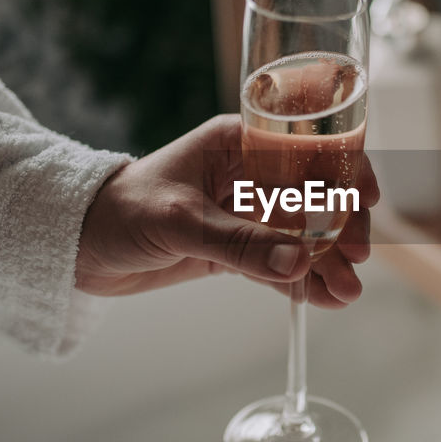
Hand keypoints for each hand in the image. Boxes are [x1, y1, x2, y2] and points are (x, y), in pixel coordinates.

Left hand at [75, 114, 377, 307]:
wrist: (76, 245)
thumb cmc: (118, 211)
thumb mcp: (180, 223)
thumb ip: (240, 244)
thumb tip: (300, 263)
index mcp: (239, 141)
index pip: (307, 147)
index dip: (343, 171)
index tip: (364, 202)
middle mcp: (250, 172)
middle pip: (315, 196)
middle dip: (340, 229)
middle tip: (356, 261)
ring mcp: (246, 212)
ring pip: (302, 235)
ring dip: (326, 263)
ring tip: (346, 294)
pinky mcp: (237, 247)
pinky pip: (279, 263)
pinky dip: (302, 281)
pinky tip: (323, 300)